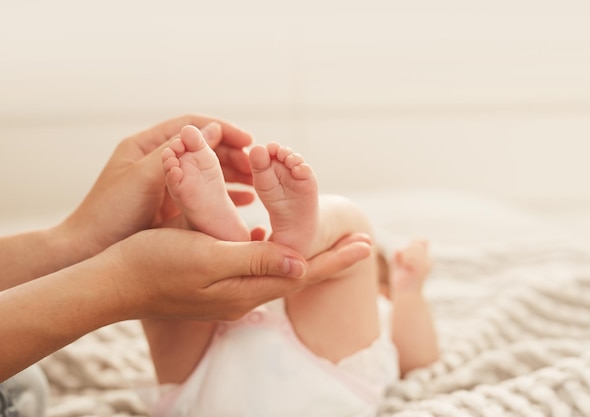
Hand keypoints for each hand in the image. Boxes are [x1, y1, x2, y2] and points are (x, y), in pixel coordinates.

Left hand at [58, 114, 253, 259]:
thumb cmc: (109, 213)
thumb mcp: (143, 177)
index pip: (191, 127)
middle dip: (231, 154)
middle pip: (202, 149)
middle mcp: (158, 163)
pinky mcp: (171, 208)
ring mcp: (166, 186)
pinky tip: (244, 203)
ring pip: (206, 172)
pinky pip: (204, 196)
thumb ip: (176, 153)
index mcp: (146, 147)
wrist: (88, 252)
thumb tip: (211, 131)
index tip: (249, 141)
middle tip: (256, 167)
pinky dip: (224, 196)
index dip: (222, 130)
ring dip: (232, 175)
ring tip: (256, 184)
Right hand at [108, 229, 371, 320]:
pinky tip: (272, 240)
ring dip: (306, 256)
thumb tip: (300, 262)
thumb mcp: (208, 256)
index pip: (303, 272)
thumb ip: (254, 260)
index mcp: (246, 286)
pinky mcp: (214, 285)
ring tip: (327, 242)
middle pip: (298, 274)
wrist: (114, 282)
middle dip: (331, 258)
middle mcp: (243, 294)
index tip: (367, 243)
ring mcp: (228, 293)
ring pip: (279, 272)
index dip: (336, 258)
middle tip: (360, 244)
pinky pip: (256, 270)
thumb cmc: (157, 263)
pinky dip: (274, 254)